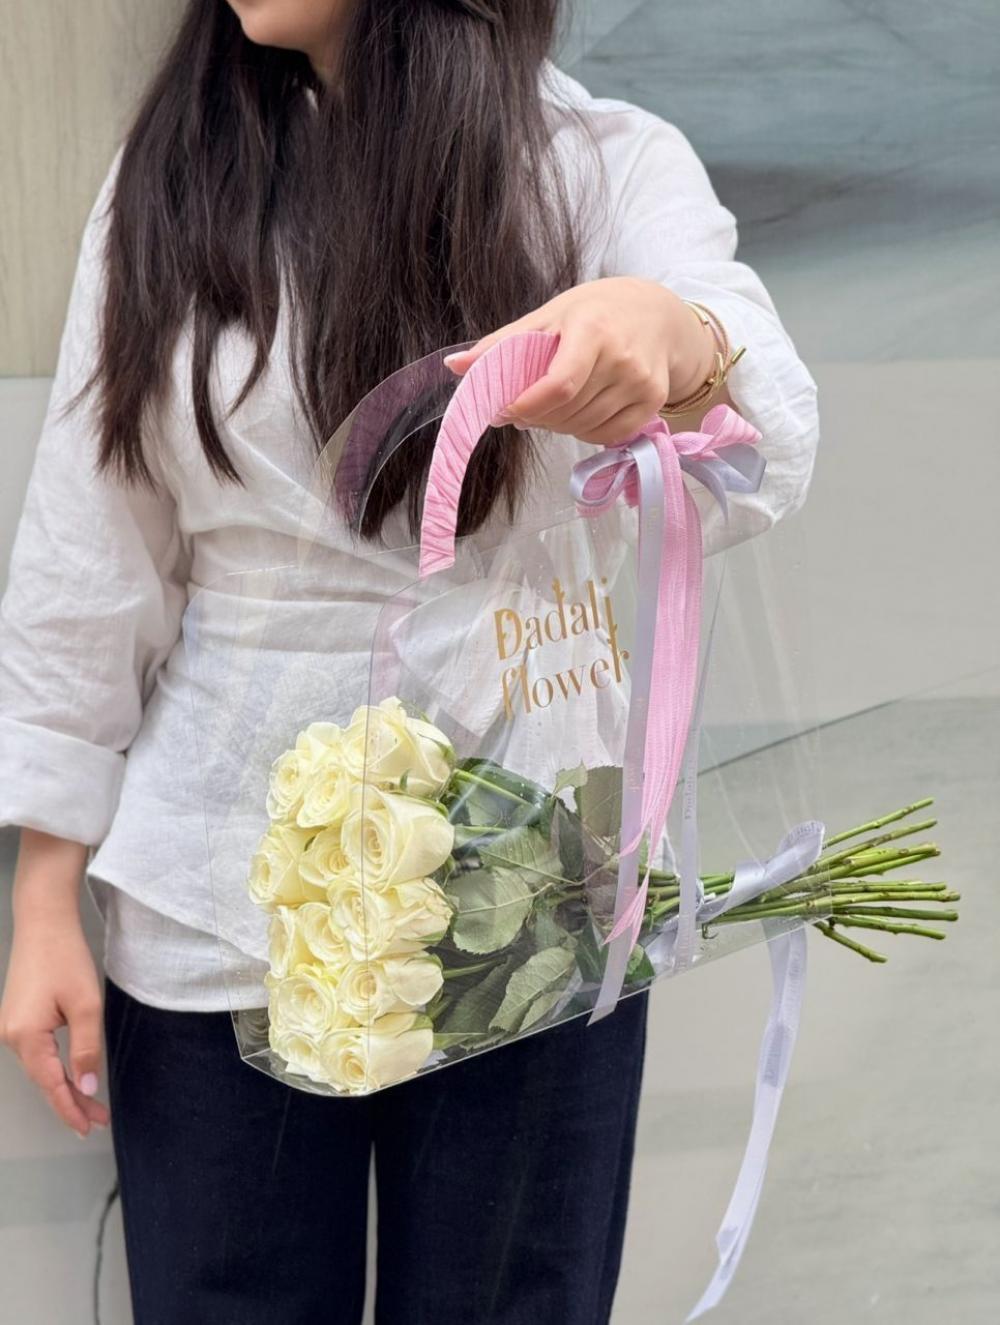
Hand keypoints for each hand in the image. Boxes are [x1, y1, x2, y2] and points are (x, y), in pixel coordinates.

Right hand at [1, 832, 108, 1137]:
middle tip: (99, 1120)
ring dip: (64, 1085)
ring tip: (92, 1104)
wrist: (44, 922)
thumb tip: (86, 1087)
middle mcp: (10, 1037)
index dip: (71, 1109)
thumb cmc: (66, 958)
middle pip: (43, 1080)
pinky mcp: (16, 1018)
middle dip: (71, 1102)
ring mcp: (9, 1028)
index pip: (51, 1085)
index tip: (90, 1128)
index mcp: (25, 1037)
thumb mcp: (86, 1005)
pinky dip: (55, 1067)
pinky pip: (36, 1052)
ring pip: (39, 1068)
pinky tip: (71, 1075)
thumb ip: (86, 1048)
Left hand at [443, 276, 715, 445]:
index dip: (526, 407)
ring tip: (555, 403)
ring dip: (559, 425)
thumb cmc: (597, 312)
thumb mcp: (549, 316)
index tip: (503, 411)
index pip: (558, 386)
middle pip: (567, 412)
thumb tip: (453, 367)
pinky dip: (585, 431)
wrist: (658, 315)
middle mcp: (623, 358)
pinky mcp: (654, 403)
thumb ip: (502, 345)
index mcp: (593, 330)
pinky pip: (607, 435)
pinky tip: (581, 410)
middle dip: (536, 416)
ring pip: (584, 427)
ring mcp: (642, 384)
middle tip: (524, 406)